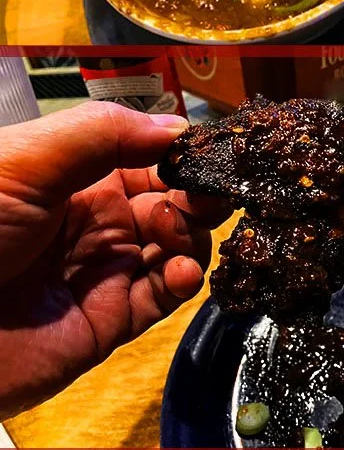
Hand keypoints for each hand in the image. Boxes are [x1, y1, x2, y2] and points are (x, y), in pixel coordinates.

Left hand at [0, 101, 227, 417]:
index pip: (144, 156)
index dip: (179, 152)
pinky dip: (182, 281)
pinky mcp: (109, 323)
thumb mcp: (25, 160)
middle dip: (196, 193)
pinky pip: (161, 298)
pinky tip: (181, 270)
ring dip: (192, 235)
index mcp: (72, 174)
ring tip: (179, 232)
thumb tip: (177, 126)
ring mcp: (102, 272)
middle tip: (210, 193)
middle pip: (169, 200)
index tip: (212, 151)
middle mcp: (93, 219)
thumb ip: (102, 134)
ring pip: (175, 248)